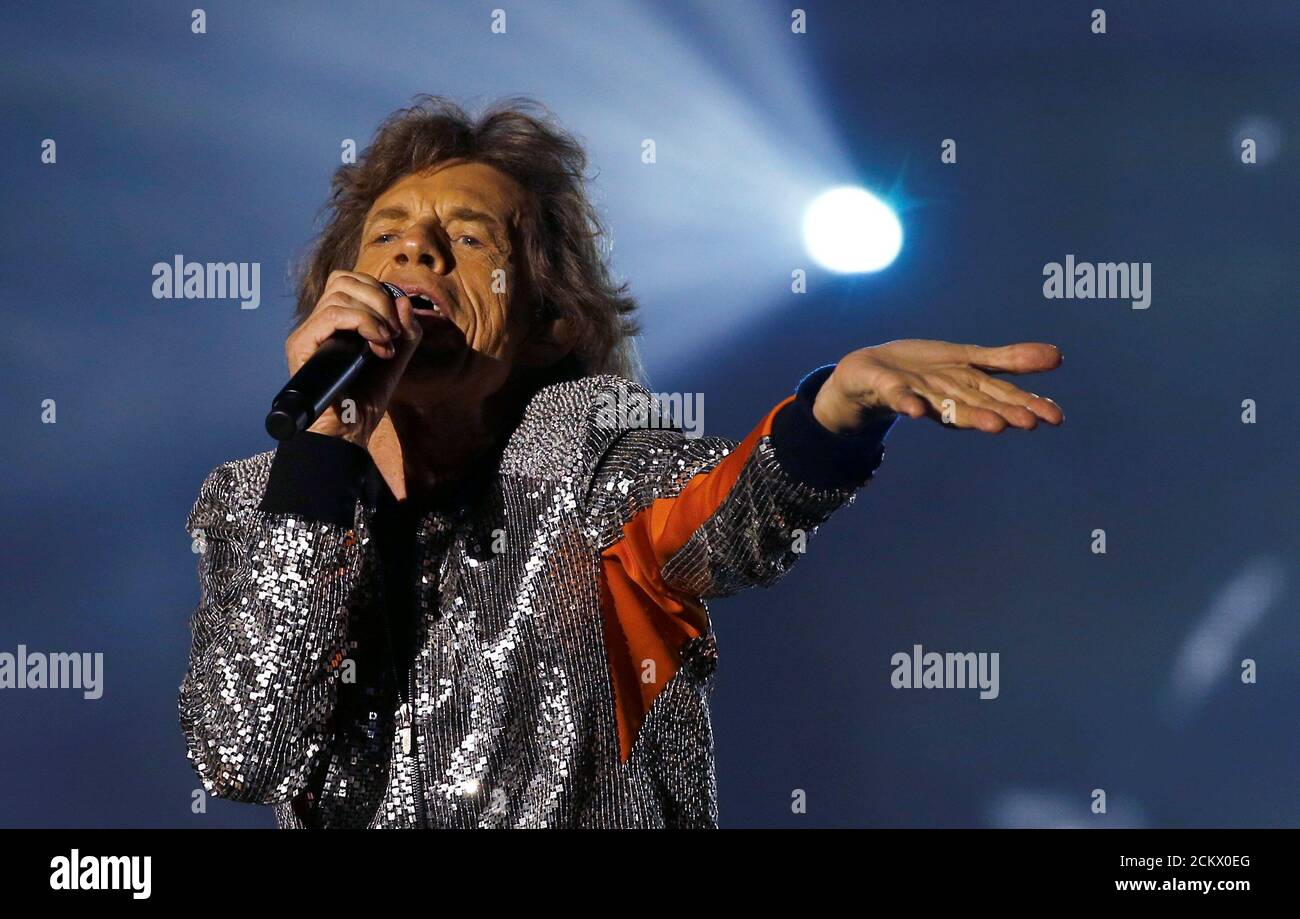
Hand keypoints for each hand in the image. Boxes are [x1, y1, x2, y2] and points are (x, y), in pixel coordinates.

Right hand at [285, 270, 421, 445]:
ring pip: (339, 293)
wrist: (348, 432)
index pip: (351, 281)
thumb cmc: (365, 400)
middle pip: (342, 279)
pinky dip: (363, 322)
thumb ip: (404, 331)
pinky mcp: (301, 345)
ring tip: (386, 342)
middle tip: (393, 330)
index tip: (397, 324)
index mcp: (335, 322)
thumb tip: (404, 300)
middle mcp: (317, 323)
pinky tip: (378, 344)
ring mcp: (307, 333)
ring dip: (374, 313)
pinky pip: (332, 314)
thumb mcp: (395, 360)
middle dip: (379, 297)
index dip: (380, 291)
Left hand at [812, 339, 1063, 433]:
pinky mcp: (890, 390)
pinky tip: (916, 410)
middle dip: (1003, 413)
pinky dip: (908, 404)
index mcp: (969, 389)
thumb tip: (1059, 355)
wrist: (869, 374)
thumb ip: (1009, 360)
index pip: (1004, 396)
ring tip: (993, 425)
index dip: (1029, 405)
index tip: (1054, 417)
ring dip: (968, 416)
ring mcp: (920, 395)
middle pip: (980, 405)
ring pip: (947, 407)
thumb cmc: (923, 370)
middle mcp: (948, 397)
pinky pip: (899, 397)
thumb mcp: (969, 359)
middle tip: (1029, 423)